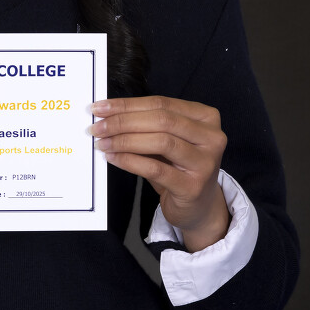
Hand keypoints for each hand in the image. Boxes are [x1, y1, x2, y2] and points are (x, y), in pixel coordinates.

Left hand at [90, 96, 229, 251]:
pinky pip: (155, 169)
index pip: (162, 103)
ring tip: (103, 143)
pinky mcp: (193, 186)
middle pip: (161, 120)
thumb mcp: (169, 140)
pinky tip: (113, 158)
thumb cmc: (179, 168)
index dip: (128, 104)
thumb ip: (147, 125)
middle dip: (124, 122)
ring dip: (125, 141)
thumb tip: (108, 115)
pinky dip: (130, 161)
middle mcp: (212, 137)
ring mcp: (205, 162)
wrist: (199, 205)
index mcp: (206, 117)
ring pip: (161, 141)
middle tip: (97, 127)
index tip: (101, 108)